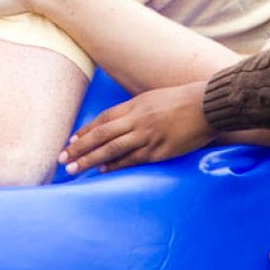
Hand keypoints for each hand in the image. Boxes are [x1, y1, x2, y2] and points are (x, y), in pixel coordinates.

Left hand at [59, 80, 211, 174]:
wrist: (206, 106)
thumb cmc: (181, 101)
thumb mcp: (153, 99)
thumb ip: (135, 110)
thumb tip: (118, 123)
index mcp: (135, 105)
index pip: (103, 119)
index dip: (85, 131)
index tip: (71, 141)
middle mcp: (138, 120)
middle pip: (102, 135)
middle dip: (80, 147)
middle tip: (62, 158)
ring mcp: (148, 136)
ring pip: (112, 149)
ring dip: (91, 159)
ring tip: (74, 168)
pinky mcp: (160, 150)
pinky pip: (133, 159)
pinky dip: (116, 165)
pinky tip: (103, 171)